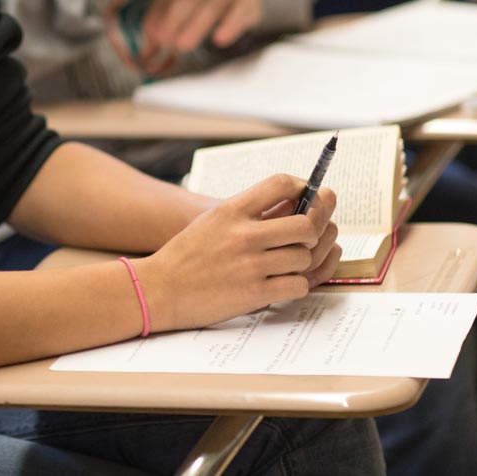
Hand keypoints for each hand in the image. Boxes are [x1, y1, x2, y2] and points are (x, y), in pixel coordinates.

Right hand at [134, 174, 339, 332]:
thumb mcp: (211, 222)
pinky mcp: (254, 293)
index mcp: (230, 211)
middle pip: (306, 223)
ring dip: (304, 261)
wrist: (158, 289)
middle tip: (313, 234)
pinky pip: (298, 285)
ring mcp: (250, 265)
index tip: (310, 194)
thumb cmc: (186, 255)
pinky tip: (284, 283)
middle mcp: (242, 234)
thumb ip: (246, 213)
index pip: (280, 183)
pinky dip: (297, 285)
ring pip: (305, 257)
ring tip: (291, 263)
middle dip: (318, 228)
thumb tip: (293, 204)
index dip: (303, 186)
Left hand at [140, 0, 264, 56]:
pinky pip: (238, 12)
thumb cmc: (205, 0)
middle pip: (185, 1)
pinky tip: (219, 40)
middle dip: (172, 22)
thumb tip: (147, 51)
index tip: (150, 40)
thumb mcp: (184, 5)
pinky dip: (229, 26)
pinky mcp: (246, 0)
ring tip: (183, 46)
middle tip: (164, 43)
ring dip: (195, 26)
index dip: (155, 19)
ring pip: (210, 6)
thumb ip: (164, 24)